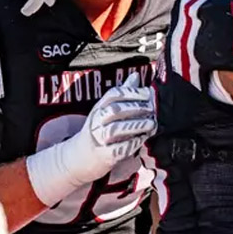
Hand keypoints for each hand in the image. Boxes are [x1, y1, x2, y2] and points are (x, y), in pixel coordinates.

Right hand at [25, 73, 155, 204]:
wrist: (80, 157)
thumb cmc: (100, 130)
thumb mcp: (107, 110)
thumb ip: (123, 94)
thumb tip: (136, 76)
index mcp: (99, 107)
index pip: (113, 94)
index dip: (131, 92)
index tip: (147, 93)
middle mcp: (97, 121)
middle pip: (115, 110)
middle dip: (136, 108)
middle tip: (152, 109)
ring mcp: (98, 139)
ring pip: (116, 128)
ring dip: (136, 125)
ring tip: (152, 124)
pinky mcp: (103, 156)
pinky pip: (117, 149)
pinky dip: (131, 143)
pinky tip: (142, 139)